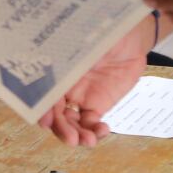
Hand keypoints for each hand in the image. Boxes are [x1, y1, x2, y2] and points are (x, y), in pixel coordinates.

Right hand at [38, 17, 153, 145]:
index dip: (41, 110)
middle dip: (61, 129)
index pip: (42, 95)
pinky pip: (90, 124)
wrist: (131, 36)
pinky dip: (94, 132)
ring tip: (88, 141)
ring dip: (76, 136)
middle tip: (71, 139)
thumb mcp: (83, 40)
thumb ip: (68, 54)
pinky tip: (102, 131)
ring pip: (71, 124)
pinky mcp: (98, 105)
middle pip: (55, 115)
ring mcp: (80, 98)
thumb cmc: (103, 31)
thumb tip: (51, 64)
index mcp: (55, 72)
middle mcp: (63, 88)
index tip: (45, 121)